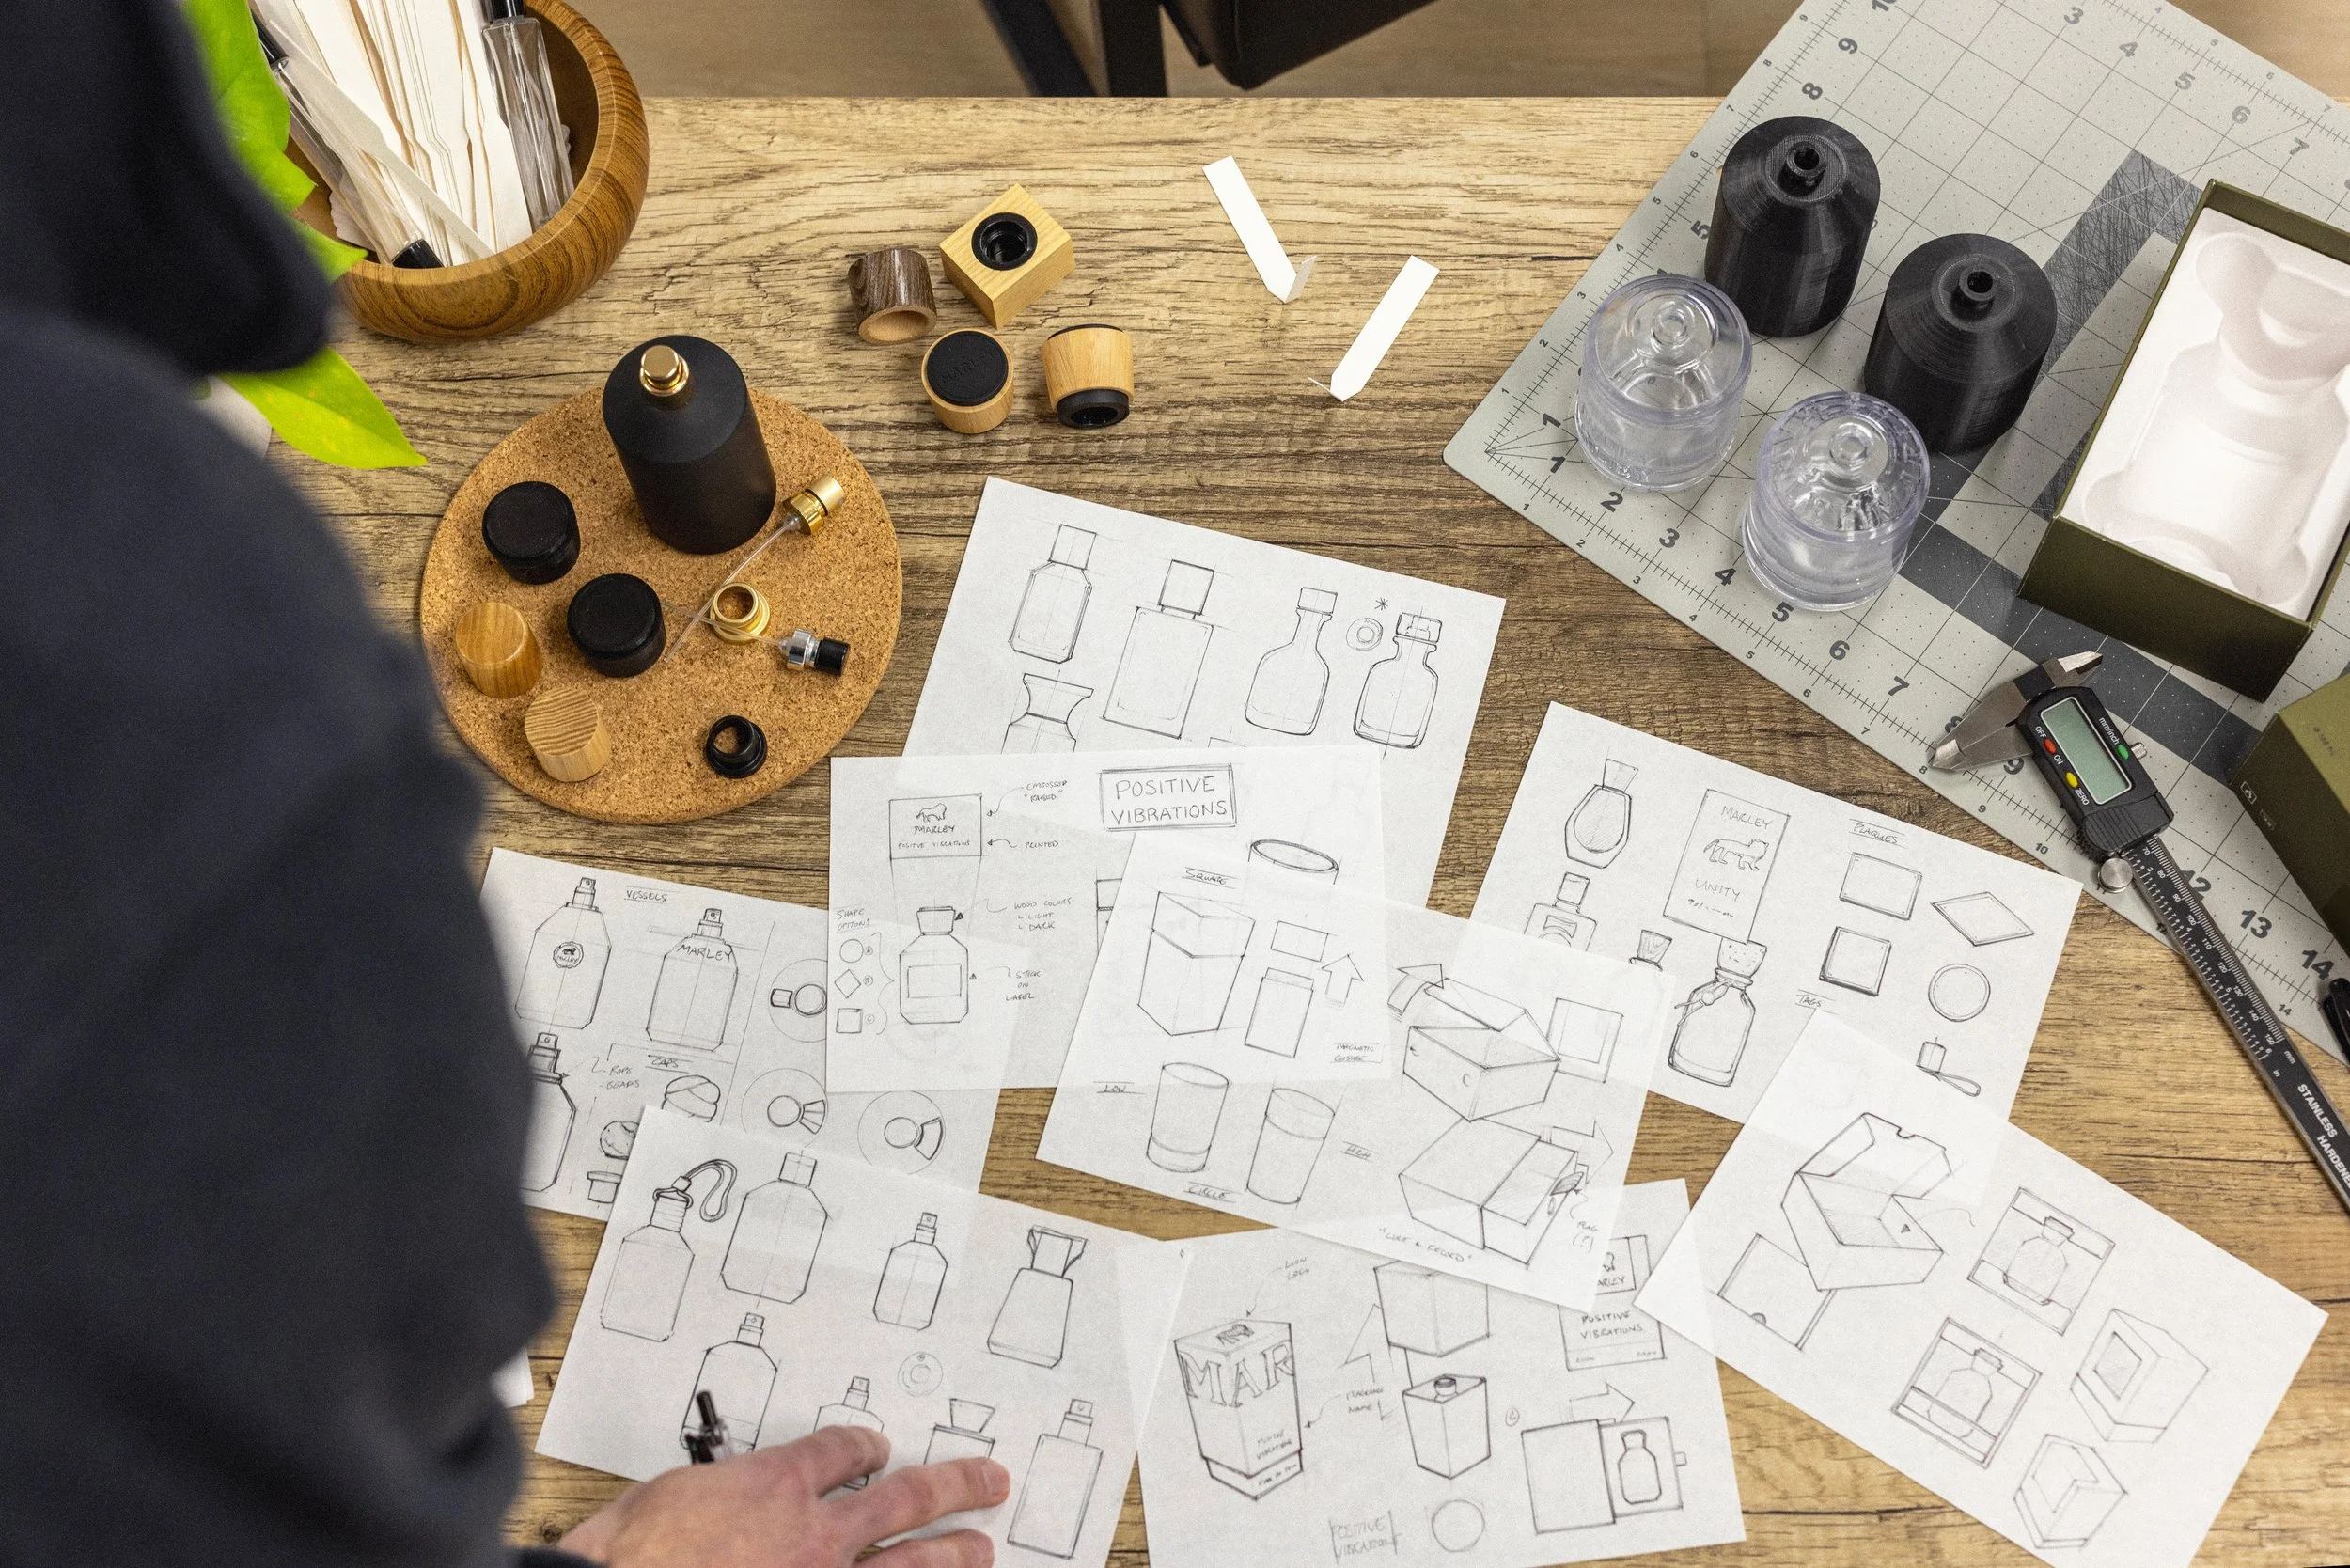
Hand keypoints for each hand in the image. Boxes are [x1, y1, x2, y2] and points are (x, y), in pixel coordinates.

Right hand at [559, 1425, 1007, 1566]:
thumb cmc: (626, 1555)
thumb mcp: (668, 1496)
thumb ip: (714, 1492)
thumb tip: (719, 1499)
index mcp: (773, 1484)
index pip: (840, 1452)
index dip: (865, 1447)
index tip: (878, 1447)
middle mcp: (813, 1533)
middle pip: (905, 1499)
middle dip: (953, 1488)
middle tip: (988, 1482)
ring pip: (909, 1562)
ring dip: (951, 1555)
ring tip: (982, 1549)